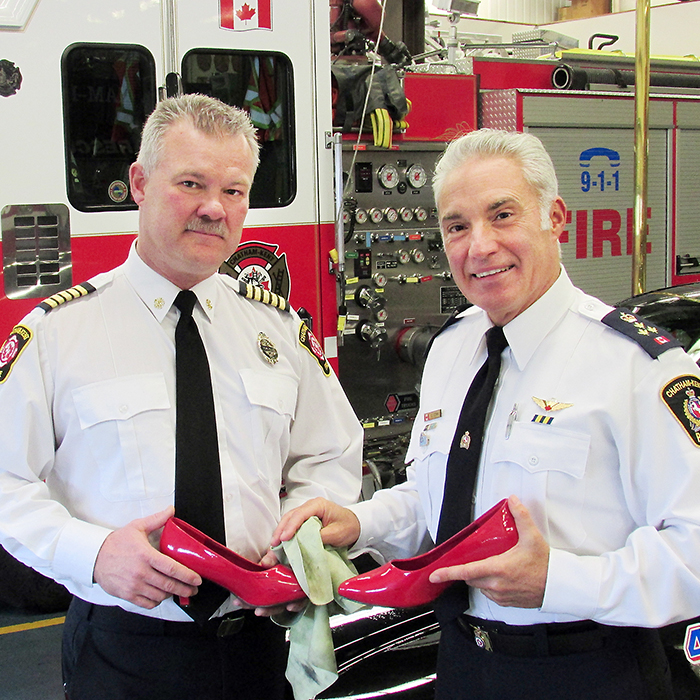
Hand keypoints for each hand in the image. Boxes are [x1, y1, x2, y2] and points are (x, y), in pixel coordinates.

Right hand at [93, 506, 201, 608]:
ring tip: (179, 591)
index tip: (196, 579)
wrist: (94, 556)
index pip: (171, 568)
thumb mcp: (137, 527)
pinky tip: (161, 595)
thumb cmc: (116, 543)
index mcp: (145, 555)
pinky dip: (157, 601)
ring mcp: (133, 585)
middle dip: (185, 589)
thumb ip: (157, 519)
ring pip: (159, 595)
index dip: (187, 575)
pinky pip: (147, 603)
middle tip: (193, 590)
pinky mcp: (127, 595)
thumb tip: (171, 510)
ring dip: (171, 594)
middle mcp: (140, 572)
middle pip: (168, 585)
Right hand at [268, 497, 360, 551]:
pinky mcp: (305, 521)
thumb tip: (305, 543)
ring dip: (280, 533)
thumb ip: (320, 537)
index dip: (290, 527)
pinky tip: (280, 544)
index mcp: (318, 505)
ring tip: (273, 546)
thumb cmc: (348, 526)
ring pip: (288, 521)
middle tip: (274, 544)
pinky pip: (292, 526)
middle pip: (290, 516)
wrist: (356, 525)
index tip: (284, 539)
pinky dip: (285, 534)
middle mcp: (310, 507)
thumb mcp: (336, 533)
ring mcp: (306, 513)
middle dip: (280, 530)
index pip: (300, 514)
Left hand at [429, 495, 549, 607]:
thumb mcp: (532, 537)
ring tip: (491, 566)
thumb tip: (512, 501)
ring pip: (480, 586)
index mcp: (499, 569)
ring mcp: (502, 595)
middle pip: (471, 578)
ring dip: (480, 577)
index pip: (466, 572)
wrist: (559, 586)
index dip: (448, 573)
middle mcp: (497, 585)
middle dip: (469, 569)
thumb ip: (521, 516)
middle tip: (475, 558)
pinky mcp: (507, 602)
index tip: (435, 575)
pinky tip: (500, 577)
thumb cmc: (546, 565)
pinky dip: (490, 586)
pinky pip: (491, 595)